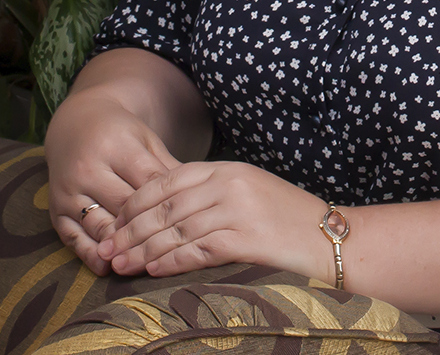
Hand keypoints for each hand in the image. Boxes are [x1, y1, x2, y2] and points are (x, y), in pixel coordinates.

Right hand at [44, 86, 180, 274]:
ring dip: (121, 247)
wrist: (75, 124)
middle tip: (173, 249)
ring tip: (142, 262)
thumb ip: (166, 167)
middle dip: (148, 229)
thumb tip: (196, 196)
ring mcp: (69, 191)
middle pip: (124, 207)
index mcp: (116, 146)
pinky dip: (90, 254)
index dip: (169, 204)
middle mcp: (89, 169)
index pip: (147, 182)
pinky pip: (73, 237)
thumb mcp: (145, 140)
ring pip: (100, 225)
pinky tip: (107, 266)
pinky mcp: (55, 210)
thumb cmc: (120, 135)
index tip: (189, 222)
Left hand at [97, 160, 331, 279]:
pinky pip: (197, 250)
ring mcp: (238, 210)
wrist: (332, 238)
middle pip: (166, 206)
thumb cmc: (290, 220)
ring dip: (143, 249)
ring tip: (120, 265)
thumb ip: (214, 195)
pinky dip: (170, 260)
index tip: (116, 220)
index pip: (170, 179)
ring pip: (176, 229)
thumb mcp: (250, 194)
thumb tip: (168, 214)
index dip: (138, 200)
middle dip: (131, 229)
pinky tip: (152, 271)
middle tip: (108, 249)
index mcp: (228, 169)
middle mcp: (230, 184)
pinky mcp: (246, 238)